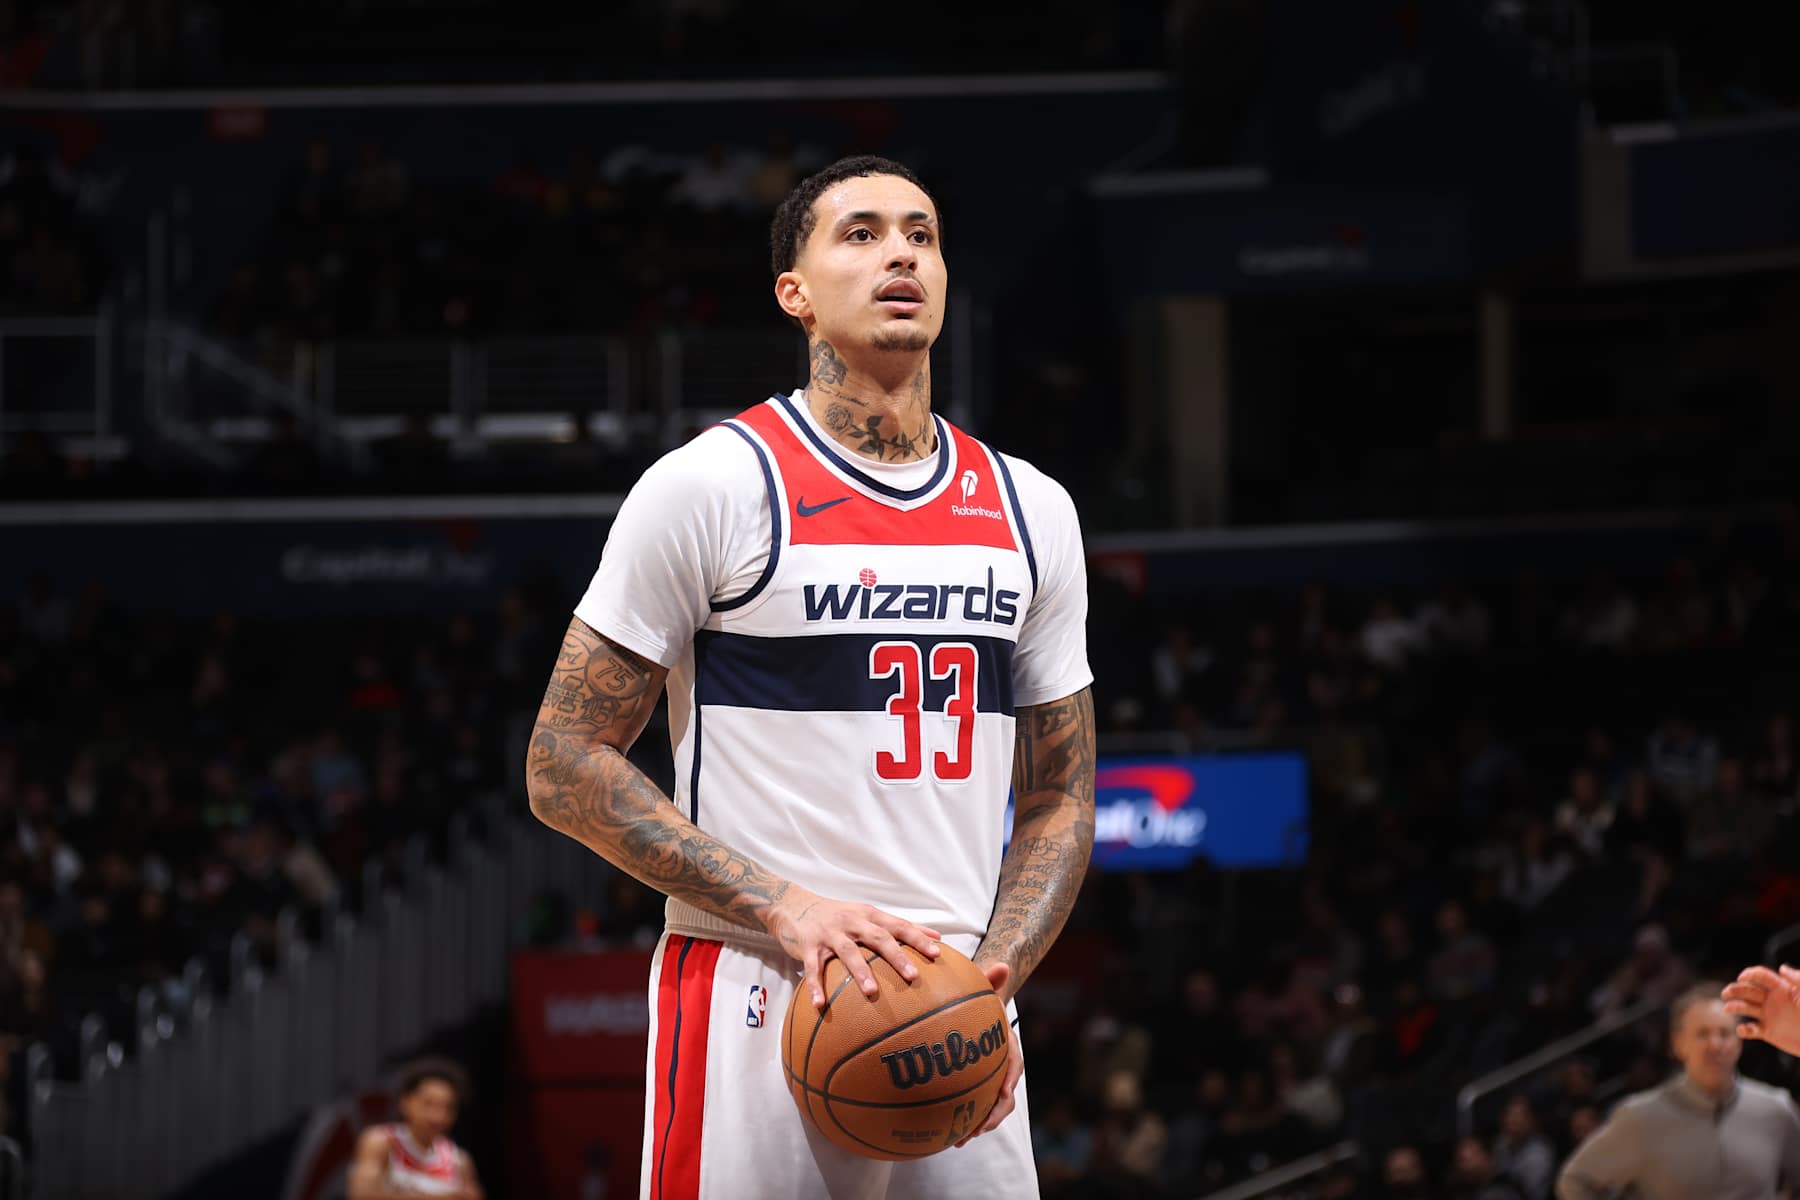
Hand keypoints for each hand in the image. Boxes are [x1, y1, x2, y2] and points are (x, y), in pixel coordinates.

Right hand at [766, 886, 940, 1007]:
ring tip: (871, 992)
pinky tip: (821, 1005)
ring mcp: (829, 933)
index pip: (898, 926)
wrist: (795, 905)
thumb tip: (937, 937)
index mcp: (868, 915)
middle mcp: (851, 921)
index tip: (936, 954)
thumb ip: (900, 926)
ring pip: (848, 951)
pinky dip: (816, 986)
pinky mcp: (808, 946)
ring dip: (860, 971)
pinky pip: (813, 967)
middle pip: (877, 937)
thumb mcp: (868, 915)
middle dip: (896, 956)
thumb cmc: (839, 915)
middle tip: (913, 976)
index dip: (917, 938)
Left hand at [957, 961, 1021, 1146]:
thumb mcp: (984, 989)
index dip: (1009, 1084)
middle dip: (992, 1117)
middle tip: (975, 1129)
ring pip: (987, 1108)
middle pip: (1003, 1098)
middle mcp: (1001, 1068)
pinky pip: (968, 1106)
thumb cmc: (980, 1000)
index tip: (1001, 1096)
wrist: (976, 1010)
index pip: (1014, 1067)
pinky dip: (958, 1119)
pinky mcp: (971, 1086)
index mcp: (1009, 1047)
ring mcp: (987, 1080)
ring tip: (957, 1140)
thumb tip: (1002, 964)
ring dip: (976, 1125)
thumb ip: (990, 980)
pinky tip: (937, 1132)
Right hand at [1723, 964, 1799, 1053]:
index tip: (1742, 978)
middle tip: (1726, 993)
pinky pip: (1751, 1030)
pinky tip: (1743, 1031)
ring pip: (1745, 1008)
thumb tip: (1781, 968)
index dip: (1749, 974)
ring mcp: (1768, 1016)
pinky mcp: (1768, 1032)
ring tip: (1728, 1008)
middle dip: (1735, 989)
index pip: (1760, 976)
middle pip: (1747, 990)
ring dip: (1734, 1006)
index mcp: (1781, 988)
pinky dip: (1744, 1030)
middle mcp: (1771, 1000)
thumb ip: (1797, 980)